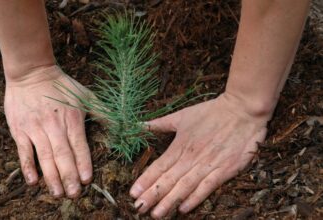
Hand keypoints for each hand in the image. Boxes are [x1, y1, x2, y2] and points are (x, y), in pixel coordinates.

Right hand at [4, 65, 91, 197]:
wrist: (31, 72)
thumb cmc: (62, 85)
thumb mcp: (85, 95)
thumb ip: (103, 112)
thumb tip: (124, 124)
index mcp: (72, 118)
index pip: (79, 145)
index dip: (83, 163)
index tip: (87, 180)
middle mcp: (54, 125)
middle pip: (62, 155)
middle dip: (69, 176)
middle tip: (74, 194)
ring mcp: (35, 128)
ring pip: (45, 157)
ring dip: (51, 176)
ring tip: (58, 193)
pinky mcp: (20, 129)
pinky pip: (24, 151)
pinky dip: (28, 167)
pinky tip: (33, 181)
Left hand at [130, 93, 269, 217]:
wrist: (242, 110)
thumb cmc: (211, 112)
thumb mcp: (182, 115)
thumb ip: (160, 123)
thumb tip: (140, 125)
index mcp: (180, 145)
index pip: (159, 166)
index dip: (145, 180)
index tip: (133, 193)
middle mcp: (191, 157)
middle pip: (168, 180)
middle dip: (152, 195)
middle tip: (139, 208)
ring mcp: (208, 165)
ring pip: (185, 186)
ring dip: (169, 201)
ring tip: (156, 214)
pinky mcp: (225, 170)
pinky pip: (207, 187)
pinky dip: (195, 198)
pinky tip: (183, 209)